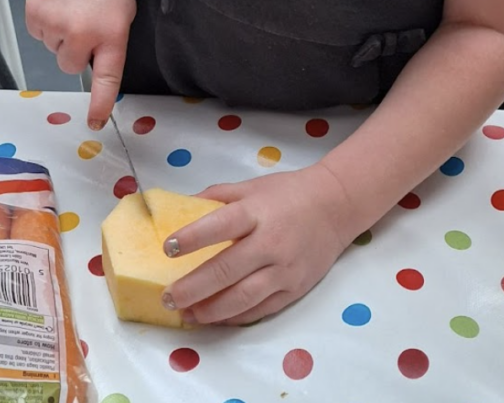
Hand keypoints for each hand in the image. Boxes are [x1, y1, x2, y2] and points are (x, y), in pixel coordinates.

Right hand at [25, 0, 135, 127]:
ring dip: (62, 35)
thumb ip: (112, 43)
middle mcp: (83, 32)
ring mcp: (56, 24)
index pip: (108, 78)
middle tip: (85, 22)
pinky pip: (40, 36)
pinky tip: (59, 4)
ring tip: (73, 7)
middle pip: (71, 66)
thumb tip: (97, 69)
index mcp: (112, 32)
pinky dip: (48, 24)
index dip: (101, 103)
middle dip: (77, 50)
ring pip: (55, 51)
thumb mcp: (124, 13)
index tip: (97, 122)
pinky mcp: (35, 16)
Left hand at [162, 163, 352, 324]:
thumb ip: (217, 196)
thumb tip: (179, 208)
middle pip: (226, 270)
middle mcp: (271, 242)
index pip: (220, 225)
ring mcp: (284, 270)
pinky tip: (214, 318)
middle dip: (192, 287)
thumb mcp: (252, 186)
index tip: (167, 248)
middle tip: (168, 296)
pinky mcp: (294, 290)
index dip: (192, 238)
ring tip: (186, 314)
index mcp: (258, 211)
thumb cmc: (289, 193)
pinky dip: (234, 318)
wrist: (336, 206)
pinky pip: (260, 310)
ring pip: (242, 298)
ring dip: (210, 310)